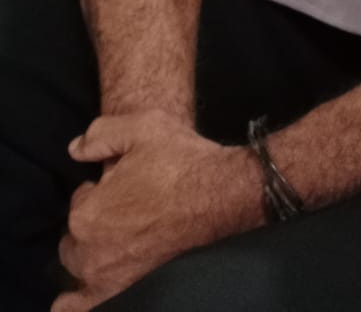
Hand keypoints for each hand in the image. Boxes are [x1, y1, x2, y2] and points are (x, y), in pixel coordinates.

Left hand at [52, 110, 263, 309]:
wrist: (225, 195)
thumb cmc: (182, 160)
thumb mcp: (141, 127)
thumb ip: (100, 134)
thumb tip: (76, 149)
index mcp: (88, 214)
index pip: (79, 202)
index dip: (99, 189)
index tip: (122, 183)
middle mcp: (92, 253)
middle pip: (76, 241)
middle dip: (93, 224)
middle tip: (124, 211)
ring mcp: (110, 279)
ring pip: (81, 274)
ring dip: (88, 261)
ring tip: (111, 247)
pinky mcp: (131, 292)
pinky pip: (89, 307)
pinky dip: (82, 303)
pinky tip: (88, 293)